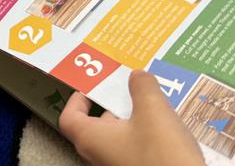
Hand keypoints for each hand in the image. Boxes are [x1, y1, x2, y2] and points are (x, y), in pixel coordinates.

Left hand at [59, 71, 203, 165]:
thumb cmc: (161, 156)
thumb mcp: (153, 111)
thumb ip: (143, 88)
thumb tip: (137, 77)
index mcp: (92, 140)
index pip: (69, 119)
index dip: (77, 100)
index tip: (90, 87)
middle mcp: (99, 157)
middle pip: (95, 127)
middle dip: (112, 106)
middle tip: (128, 90)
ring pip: (117, 139)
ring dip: (131, 120)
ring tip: (153, 107)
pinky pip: (132, 151)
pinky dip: (143, 136)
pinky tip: (165, 131)